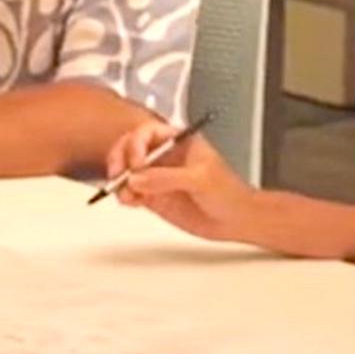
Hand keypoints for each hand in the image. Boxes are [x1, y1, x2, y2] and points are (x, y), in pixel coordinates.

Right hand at [110, 129, 268, 246]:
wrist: (236, 221)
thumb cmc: (229, 192)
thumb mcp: (201, 179)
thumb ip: (168, 178)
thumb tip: (138, 178)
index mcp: (178, 141)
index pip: (147, 132)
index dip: (137, 144)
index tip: (137, 162)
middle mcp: (164, 156)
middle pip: (130, 148)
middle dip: (120, 159)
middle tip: (118, 174)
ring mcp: (157, 177)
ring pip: (127, 171)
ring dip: (120, 180)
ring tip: (125, 194)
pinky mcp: (153, 197)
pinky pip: (131, 193)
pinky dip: (125, 196)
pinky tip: (130, 201)